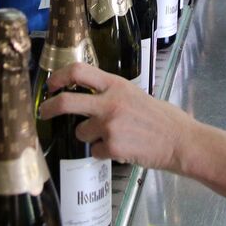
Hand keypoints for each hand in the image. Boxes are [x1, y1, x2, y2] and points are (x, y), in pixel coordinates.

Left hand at [37, 62, 196, 171]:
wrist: (180, 141)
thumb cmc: (163, 118)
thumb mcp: (136, 94)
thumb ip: (113, 94)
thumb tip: (88, 97)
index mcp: (116, 85)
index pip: (79, 71)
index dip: (59, 76)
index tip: (51, 84)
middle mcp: (110, 102)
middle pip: (67, 102)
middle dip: (50, 108)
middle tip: (44, 113)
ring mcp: (110, 126)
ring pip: (80, 132)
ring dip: (89, 137)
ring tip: (111, 138)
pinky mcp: (112, 147)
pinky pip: (95, 152)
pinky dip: (104, 153)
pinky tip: (122, 149)